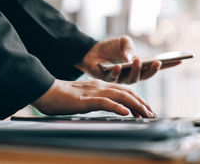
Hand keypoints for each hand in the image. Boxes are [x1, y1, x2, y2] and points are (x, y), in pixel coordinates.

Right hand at [32, 79, 155, 116]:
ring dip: (135, 106)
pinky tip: (126, 113)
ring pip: (120, 96)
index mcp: (101, 85)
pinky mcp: (86, 100)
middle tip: (152, 114)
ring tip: (146, 114)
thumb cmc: (63, 97)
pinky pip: (104, 102)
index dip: (139, 99)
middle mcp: (100, 86)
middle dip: (142, 103)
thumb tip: (114, 109)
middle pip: (127, 92)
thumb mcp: (86, 98)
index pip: (125, 91)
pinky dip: (117, 107)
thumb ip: (99, 100)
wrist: (47, 91)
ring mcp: (94, 92)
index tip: (148, 110)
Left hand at [75, 35, 180, 83]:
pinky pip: (113, 77)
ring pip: (131, 79)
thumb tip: (131, 57)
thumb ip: (128, 46)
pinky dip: (116, 71)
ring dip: (135, 70)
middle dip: (152, 70)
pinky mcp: (107, 79)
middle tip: (157, 62)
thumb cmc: (111, 47)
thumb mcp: (123, 41)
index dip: (168, 65)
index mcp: (139, 66)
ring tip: (137, 60)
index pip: (155, 67)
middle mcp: (132, 75)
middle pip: (145, 76)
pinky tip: (118, 65)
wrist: (91, 52)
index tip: (180, 60)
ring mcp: (121, 79)